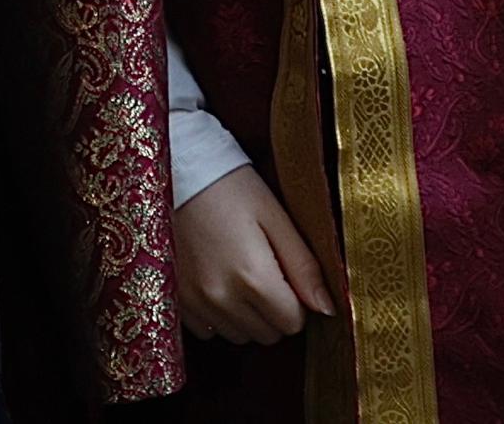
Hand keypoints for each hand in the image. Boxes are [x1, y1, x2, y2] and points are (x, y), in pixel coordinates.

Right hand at [170, 165, 334, 344]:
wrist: (175, 168)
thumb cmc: (230, 186)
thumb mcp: (274, 216)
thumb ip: (303, 265)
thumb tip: (327, 308)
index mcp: (253, 277)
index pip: (292, 323)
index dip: (297, 301)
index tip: (287, 273)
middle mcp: (221, 298)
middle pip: (267, 334)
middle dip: (274, 309)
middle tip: (265, 270)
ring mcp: (194, 302)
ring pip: (238, 335)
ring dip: (246, 315)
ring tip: (239, 273)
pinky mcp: (176, 299)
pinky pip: (208, 330)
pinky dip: (218, 314)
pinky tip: (216, 280)